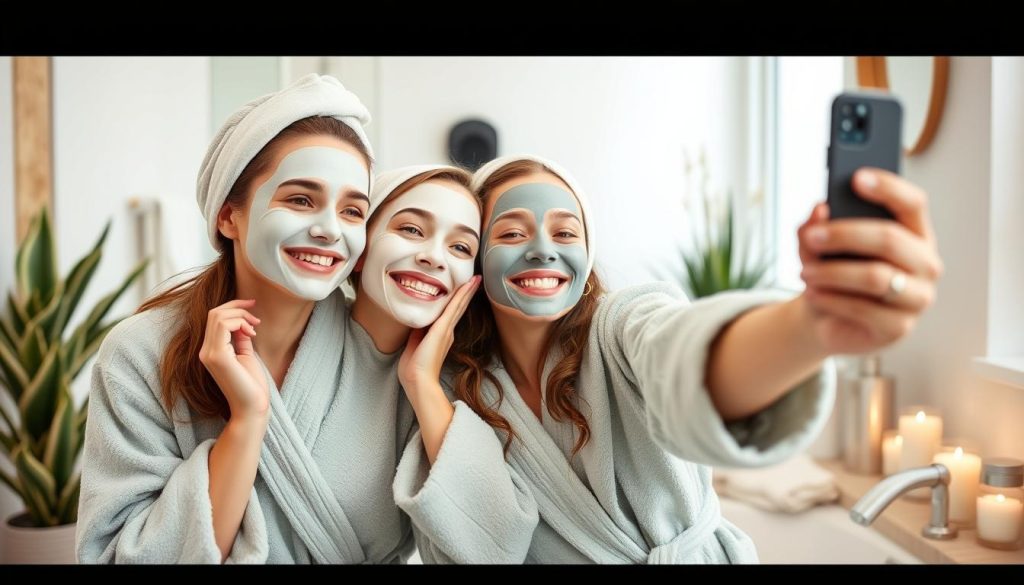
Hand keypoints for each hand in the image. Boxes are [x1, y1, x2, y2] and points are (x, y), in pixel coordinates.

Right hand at [198, 299, 269, 419]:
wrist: (252, 407)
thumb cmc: (251, 385)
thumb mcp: (246, 354)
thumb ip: (240, 338)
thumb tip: (242, 321)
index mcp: (210, 350)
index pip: (214, 318)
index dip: (233, 307)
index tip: (252, 307)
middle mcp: (205, 351)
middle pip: (214, 313)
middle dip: (237, 307)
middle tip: (256, 315)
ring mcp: (209, 353)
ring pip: (218, 316)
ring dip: (241, 315)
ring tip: (255, 326)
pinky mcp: (217, 356)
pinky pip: (224, 325)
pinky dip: (240, 323)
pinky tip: (252, 334)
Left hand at [398, 276, 480, 397]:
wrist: (418, 382)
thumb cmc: (414, 370)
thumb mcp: (413, 347)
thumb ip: (416, 335)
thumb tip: (416, 324)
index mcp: (441, 337)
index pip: (449, 315)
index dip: (456, 303)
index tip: (461, 292)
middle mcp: (447, 332)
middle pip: (458, 308)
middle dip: (466, 294)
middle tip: (475, 280)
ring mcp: (446, 330)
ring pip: (459, 305)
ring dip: (467, 291)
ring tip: (475, 279)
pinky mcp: (443, 328)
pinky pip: (454, 307)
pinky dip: (462, 295)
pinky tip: (468, 284)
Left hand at [797, 168, 943, 353]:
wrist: (826, 318)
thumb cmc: (833, 272)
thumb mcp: (819, 246)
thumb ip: (818, 225)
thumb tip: (819, 210)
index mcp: (914, 234)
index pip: (913, 203)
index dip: (888, 188)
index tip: (857, 178)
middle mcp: (925, 264)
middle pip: (890, 238)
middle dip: (845, 235)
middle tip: (812, 237)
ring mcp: (917, 298)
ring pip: (876, 276)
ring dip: (833, 273)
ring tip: (804, 273)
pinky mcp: (899, 327)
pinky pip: (864, 309)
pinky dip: (832, 299)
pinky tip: (812, 294)